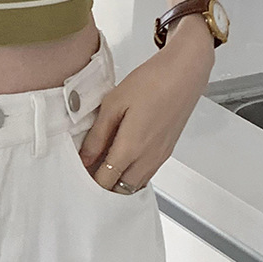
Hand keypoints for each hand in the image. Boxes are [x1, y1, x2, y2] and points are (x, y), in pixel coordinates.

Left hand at [77, 35, 214, 191]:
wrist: (184, 72)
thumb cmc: (151, 82)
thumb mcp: (114, 103)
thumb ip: (98, 134)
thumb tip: (85, 156)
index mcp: (132, 147)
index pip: (106, 181)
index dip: (90, 179)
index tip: (78, 170)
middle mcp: (148, 158)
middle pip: (122, 189)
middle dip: (104, 184)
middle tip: (89, 167)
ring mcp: (160, 156)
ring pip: (136, 183)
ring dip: (119, 179)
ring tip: (103, 160)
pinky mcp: (167, 149)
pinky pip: (147, 172)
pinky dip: (133, 171)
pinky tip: (123, 153)